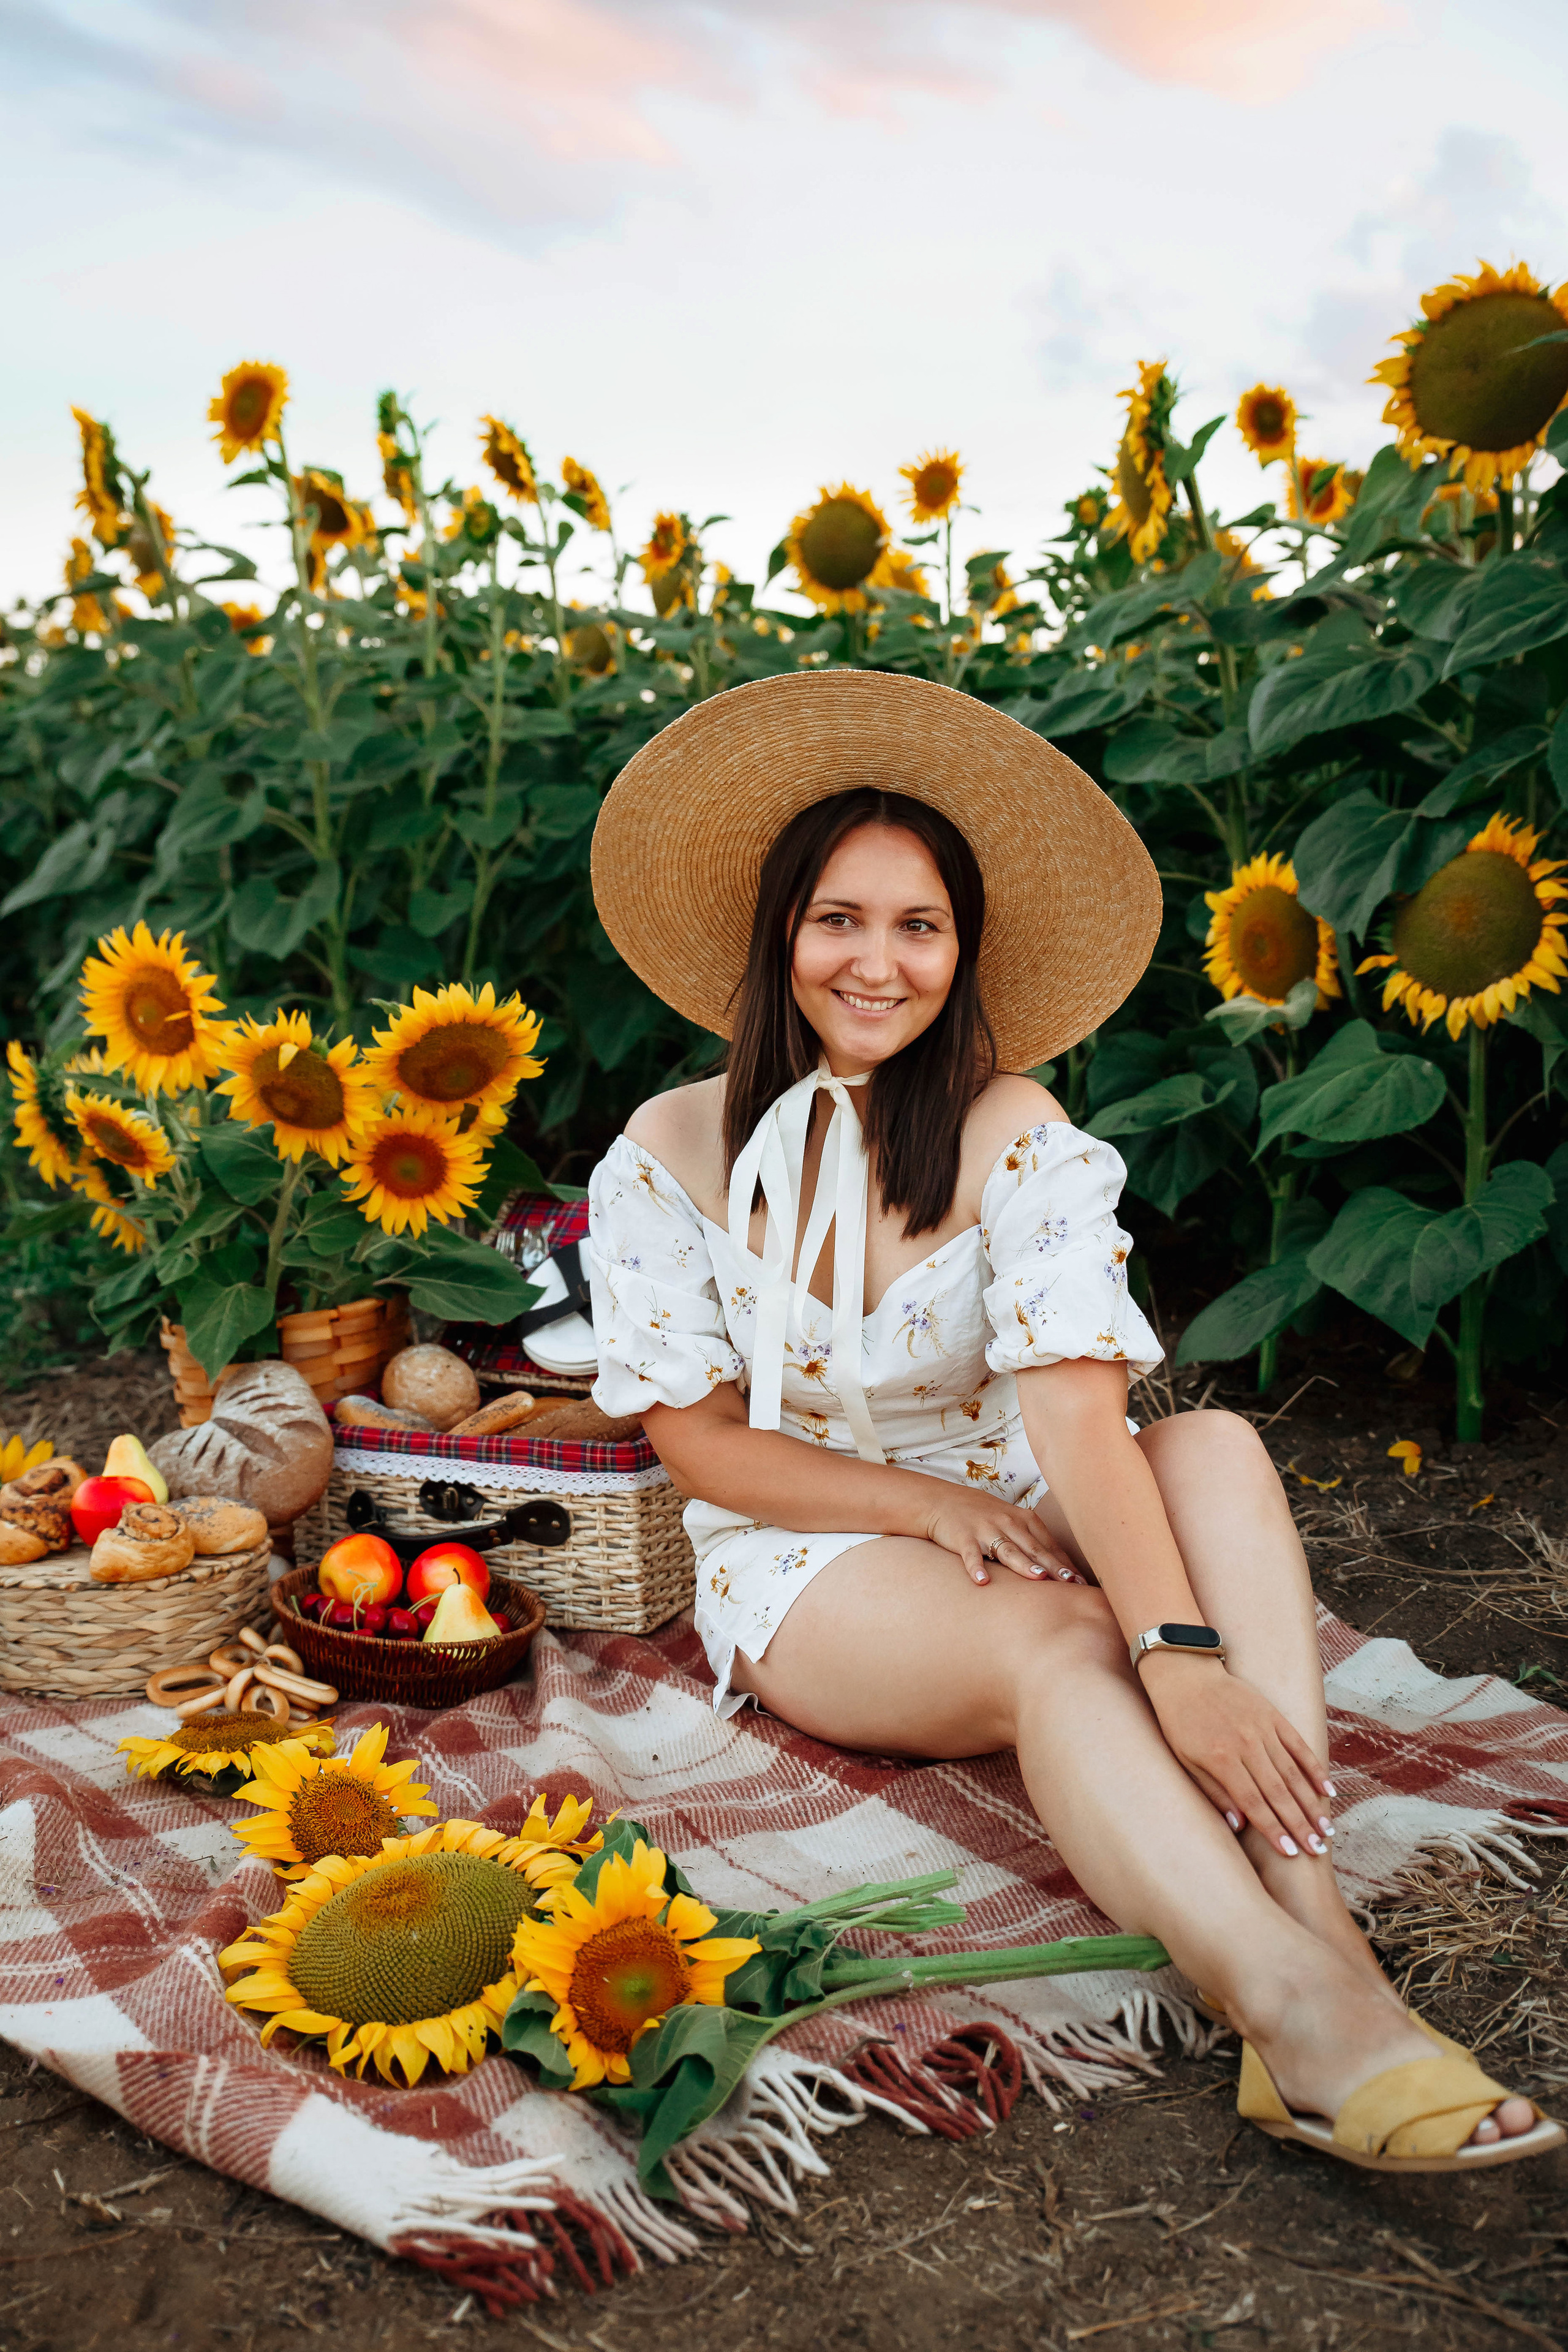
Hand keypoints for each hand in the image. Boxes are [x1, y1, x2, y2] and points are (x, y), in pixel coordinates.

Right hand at [920, 1491, 1083, 1586]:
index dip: (1065, 1563)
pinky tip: (983, 1582)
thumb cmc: (982, 1515)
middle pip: (1034, 1548)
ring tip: (1039, 1576)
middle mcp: (1007, 1522)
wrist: (942, 1501)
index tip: (1082, 1582)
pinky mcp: (963, 1538)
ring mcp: (985, 1529)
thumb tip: (1059, 1566)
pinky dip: (976, 1568)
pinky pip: (971, 1555)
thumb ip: (1031, 1540)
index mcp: (1023, 1519)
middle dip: (1054, 1565)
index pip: (1048, 1544)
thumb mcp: (1010, 1520)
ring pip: (1008, 1549)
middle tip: (1071, 1582)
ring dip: (1024, 1563)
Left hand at [1137, 1652, 1333, 1858]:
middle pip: (1278, 1792)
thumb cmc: (1180, 1721)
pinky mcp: (1273, 1715)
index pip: (1253, 1803)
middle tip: (1317, 1849)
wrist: (1185, 1674)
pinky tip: (1327, 1790)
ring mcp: (1263, 1729)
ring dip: (1311, 1803)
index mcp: (1221, 1760)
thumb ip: (1214, 1792)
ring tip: (1326, 1828)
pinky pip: (1298, 1746)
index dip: (1273, 1830)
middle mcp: (1246, 1745)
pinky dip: (1314, 1768)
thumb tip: (1240, 1825)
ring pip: (1293, 1773)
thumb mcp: (1186, 1760)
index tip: (1291, 1853)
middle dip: (1299, 1824)